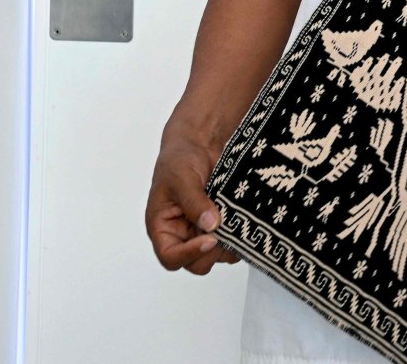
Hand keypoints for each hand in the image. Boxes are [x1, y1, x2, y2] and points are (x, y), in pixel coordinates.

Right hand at [147, 130, 241, 274]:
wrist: (201, 143)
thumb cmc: (180, 158)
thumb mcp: (182, 178)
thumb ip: (194, 202)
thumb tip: (210, 225)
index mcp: (162, 227)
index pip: (170, 257)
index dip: (189, 254)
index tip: (210, 239)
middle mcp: (181, 234)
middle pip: (196, 263)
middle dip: (211, 252)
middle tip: (226, 233)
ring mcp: (202, 231)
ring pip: (216, 255)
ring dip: (228, 245)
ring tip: (236, 224)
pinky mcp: (220, 224)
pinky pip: (231, 241)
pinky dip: (239, 236)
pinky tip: (244, 220)